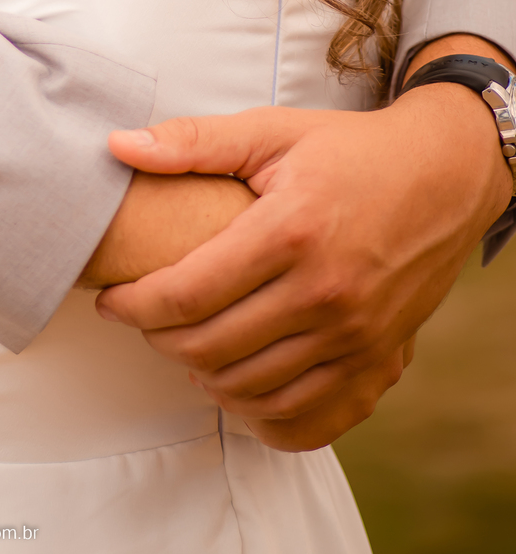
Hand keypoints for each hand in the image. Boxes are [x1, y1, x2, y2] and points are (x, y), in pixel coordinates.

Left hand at [97, 73, 511, 450]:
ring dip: (200, 374)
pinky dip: (258, 416)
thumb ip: (193, 142)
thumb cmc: (348, 151)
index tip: (111, 298)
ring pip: (250, 390)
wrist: (443, 178)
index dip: (135, 304)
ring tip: (182, 343)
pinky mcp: (379, 365)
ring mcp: (357, 338)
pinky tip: (235, 384)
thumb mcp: (271, 131)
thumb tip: (117, 145)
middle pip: (211, 347)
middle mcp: (326, 293)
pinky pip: (305, 422)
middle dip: (159, 339)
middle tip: (144, 317)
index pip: (189, 292)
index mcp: (291, 231)